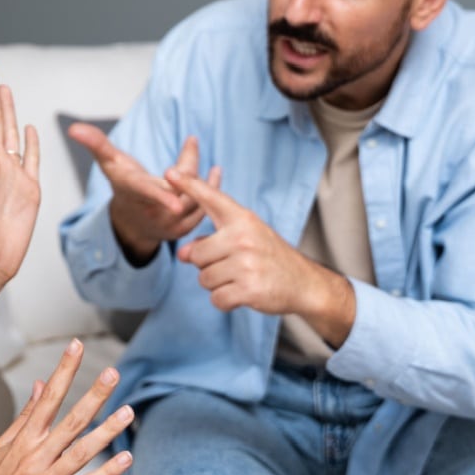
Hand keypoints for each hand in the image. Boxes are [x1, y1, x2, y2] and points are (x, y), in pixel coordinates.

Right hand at [0, 339, 132, 474]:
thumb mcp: (2, 447)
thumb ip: (26, 416)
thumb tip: (42, 384)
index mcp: (24, 441)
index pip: (48, 398)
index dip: (64, 370)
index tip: (76, 345)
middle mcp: (36, 458)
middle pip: (71, 421)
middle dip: (94, 395)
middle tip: (113, 372)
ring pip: (83, 451)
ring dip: (108, 431)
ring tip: (128, 411)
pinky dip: (107, 473)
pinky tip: (126, 458)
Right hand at [66, 124, 218, 263]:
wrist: (132, 222)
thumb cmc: (123, 184)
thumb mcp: (110, 163)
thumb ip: (96, 143)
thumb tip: (74, 127)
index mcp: (134, 194)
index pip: (147, 194)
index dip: (160, 196)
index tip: (174, 203)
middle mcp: (152, 213)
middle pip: (180, 187)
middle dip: (189, 164)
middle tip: (191, 143)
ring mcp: (169, 225)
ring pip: (195, 198)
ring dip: (202, 176)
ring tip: (200, 155)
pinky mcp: (184, 230)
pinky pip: (204, 209)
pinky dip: (211, 189)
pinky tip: (215, 172)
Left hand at [167, 169, 355, 343]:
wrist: (305, 283)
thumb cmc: (269, 257)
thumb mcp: (245, 238)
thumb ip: (211, 241)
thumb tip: (182, 254)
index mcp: (242, 219)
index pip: (212, 198)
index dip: (189, 185)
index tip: (169, 172)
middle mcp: (243, 237)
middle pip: (196, 255)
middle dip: (207, 266)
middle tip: (233, 266)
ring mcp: (246, 263)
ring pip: (204, 279)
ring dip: (217, 284)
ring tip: (240, 278)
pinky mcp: (249, 289)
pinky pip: (216, 299)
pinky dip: (225, 301)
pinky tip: (242, 294)